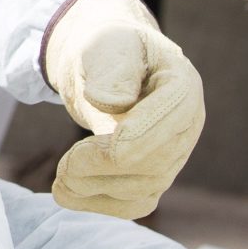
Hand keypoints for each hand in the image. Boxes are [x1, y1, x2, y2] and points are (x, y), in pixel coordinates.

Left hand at [42, 0, 205, 219]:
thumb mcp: (105, 44)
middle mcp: (187, 125)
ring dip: (98, 190)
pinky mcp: (154, 175)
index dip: (127, 142)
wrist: (103, 63)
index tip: (80, 153)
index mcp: (183, 86)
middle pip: (155, 164)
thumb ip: (111, 68)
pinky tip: (70, 195)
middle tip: (63, 168)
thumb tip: (109, 102)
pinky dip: (101, 204)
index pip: (167, 124)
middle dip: (104, 169)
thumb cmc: (106, 48)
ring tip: (60, 181)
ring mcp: (173, 154)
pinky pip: (135, 203)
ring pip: (144, 188)